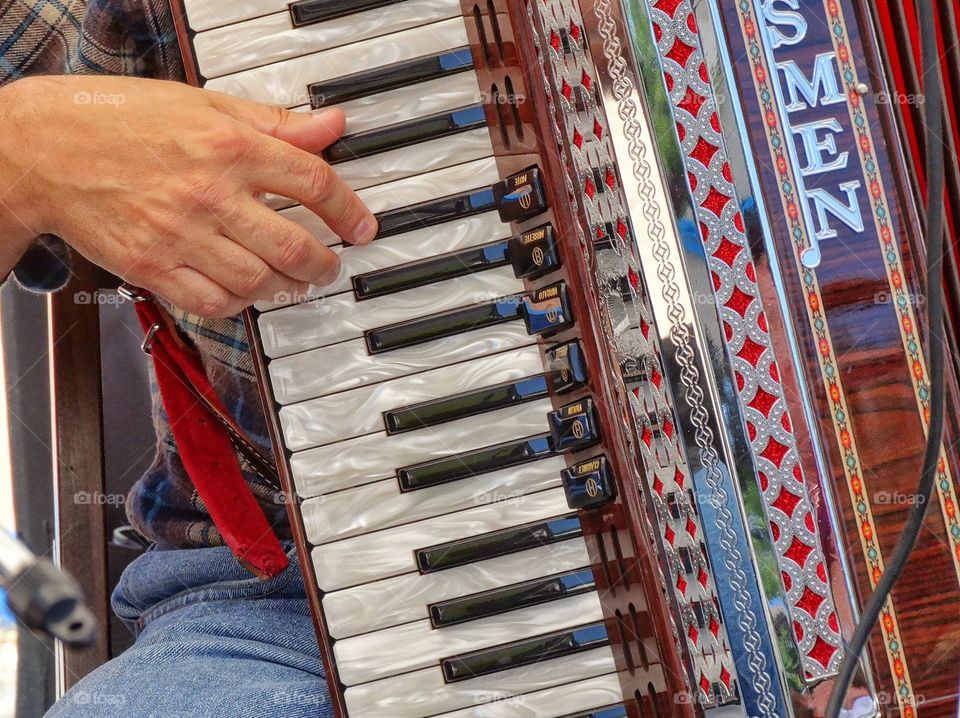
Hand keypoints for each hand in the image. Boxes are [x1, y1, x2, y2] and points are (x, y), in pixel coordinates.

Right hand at [0, 75, 376, 316]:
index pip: (313, 182)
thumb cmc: (120, 121)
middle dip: (324, 263)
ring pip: (259, 282)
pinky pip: (214, 303)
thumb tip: (331, 125)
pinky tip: (245, 292)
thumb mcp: (203, 105)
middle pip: (294, 246)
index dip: (349, 209)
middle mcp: (210, 194)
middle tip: (329, 264)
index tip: (362, 226)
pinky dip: (239, 304)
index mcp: (228, 146)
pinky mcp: (152, 267)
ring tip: (292, 280)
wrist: (43, 149)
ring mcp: (180, 236)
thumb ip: (274, 123)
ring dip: (286, 287)